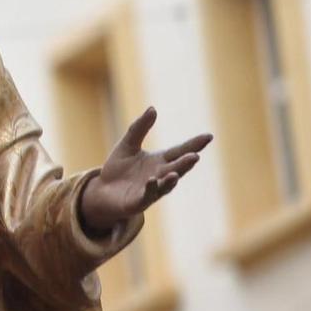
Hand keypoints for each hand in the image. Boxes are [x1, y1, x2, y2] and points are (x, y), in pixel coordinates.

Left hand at [78, 107, 211, 235]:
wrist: (102, 190)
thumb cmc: (118, 168)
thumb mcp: (128, 144)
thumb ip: (139, 128)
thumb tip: (153, 108)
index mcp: (160, 161)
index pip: (180, 151)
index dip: (194, 144)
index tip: (208, 136)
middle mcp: (160, 175)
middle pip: (176, 168)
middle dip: (185, 163)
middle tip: (195, 156)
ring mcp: (151, 190)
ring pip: (165, 185)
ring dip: (171, 179)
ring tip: (175, 172)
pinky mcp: (138, 201)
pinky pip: (147, 195)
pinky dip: (151, 188)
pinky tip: (152, 180)